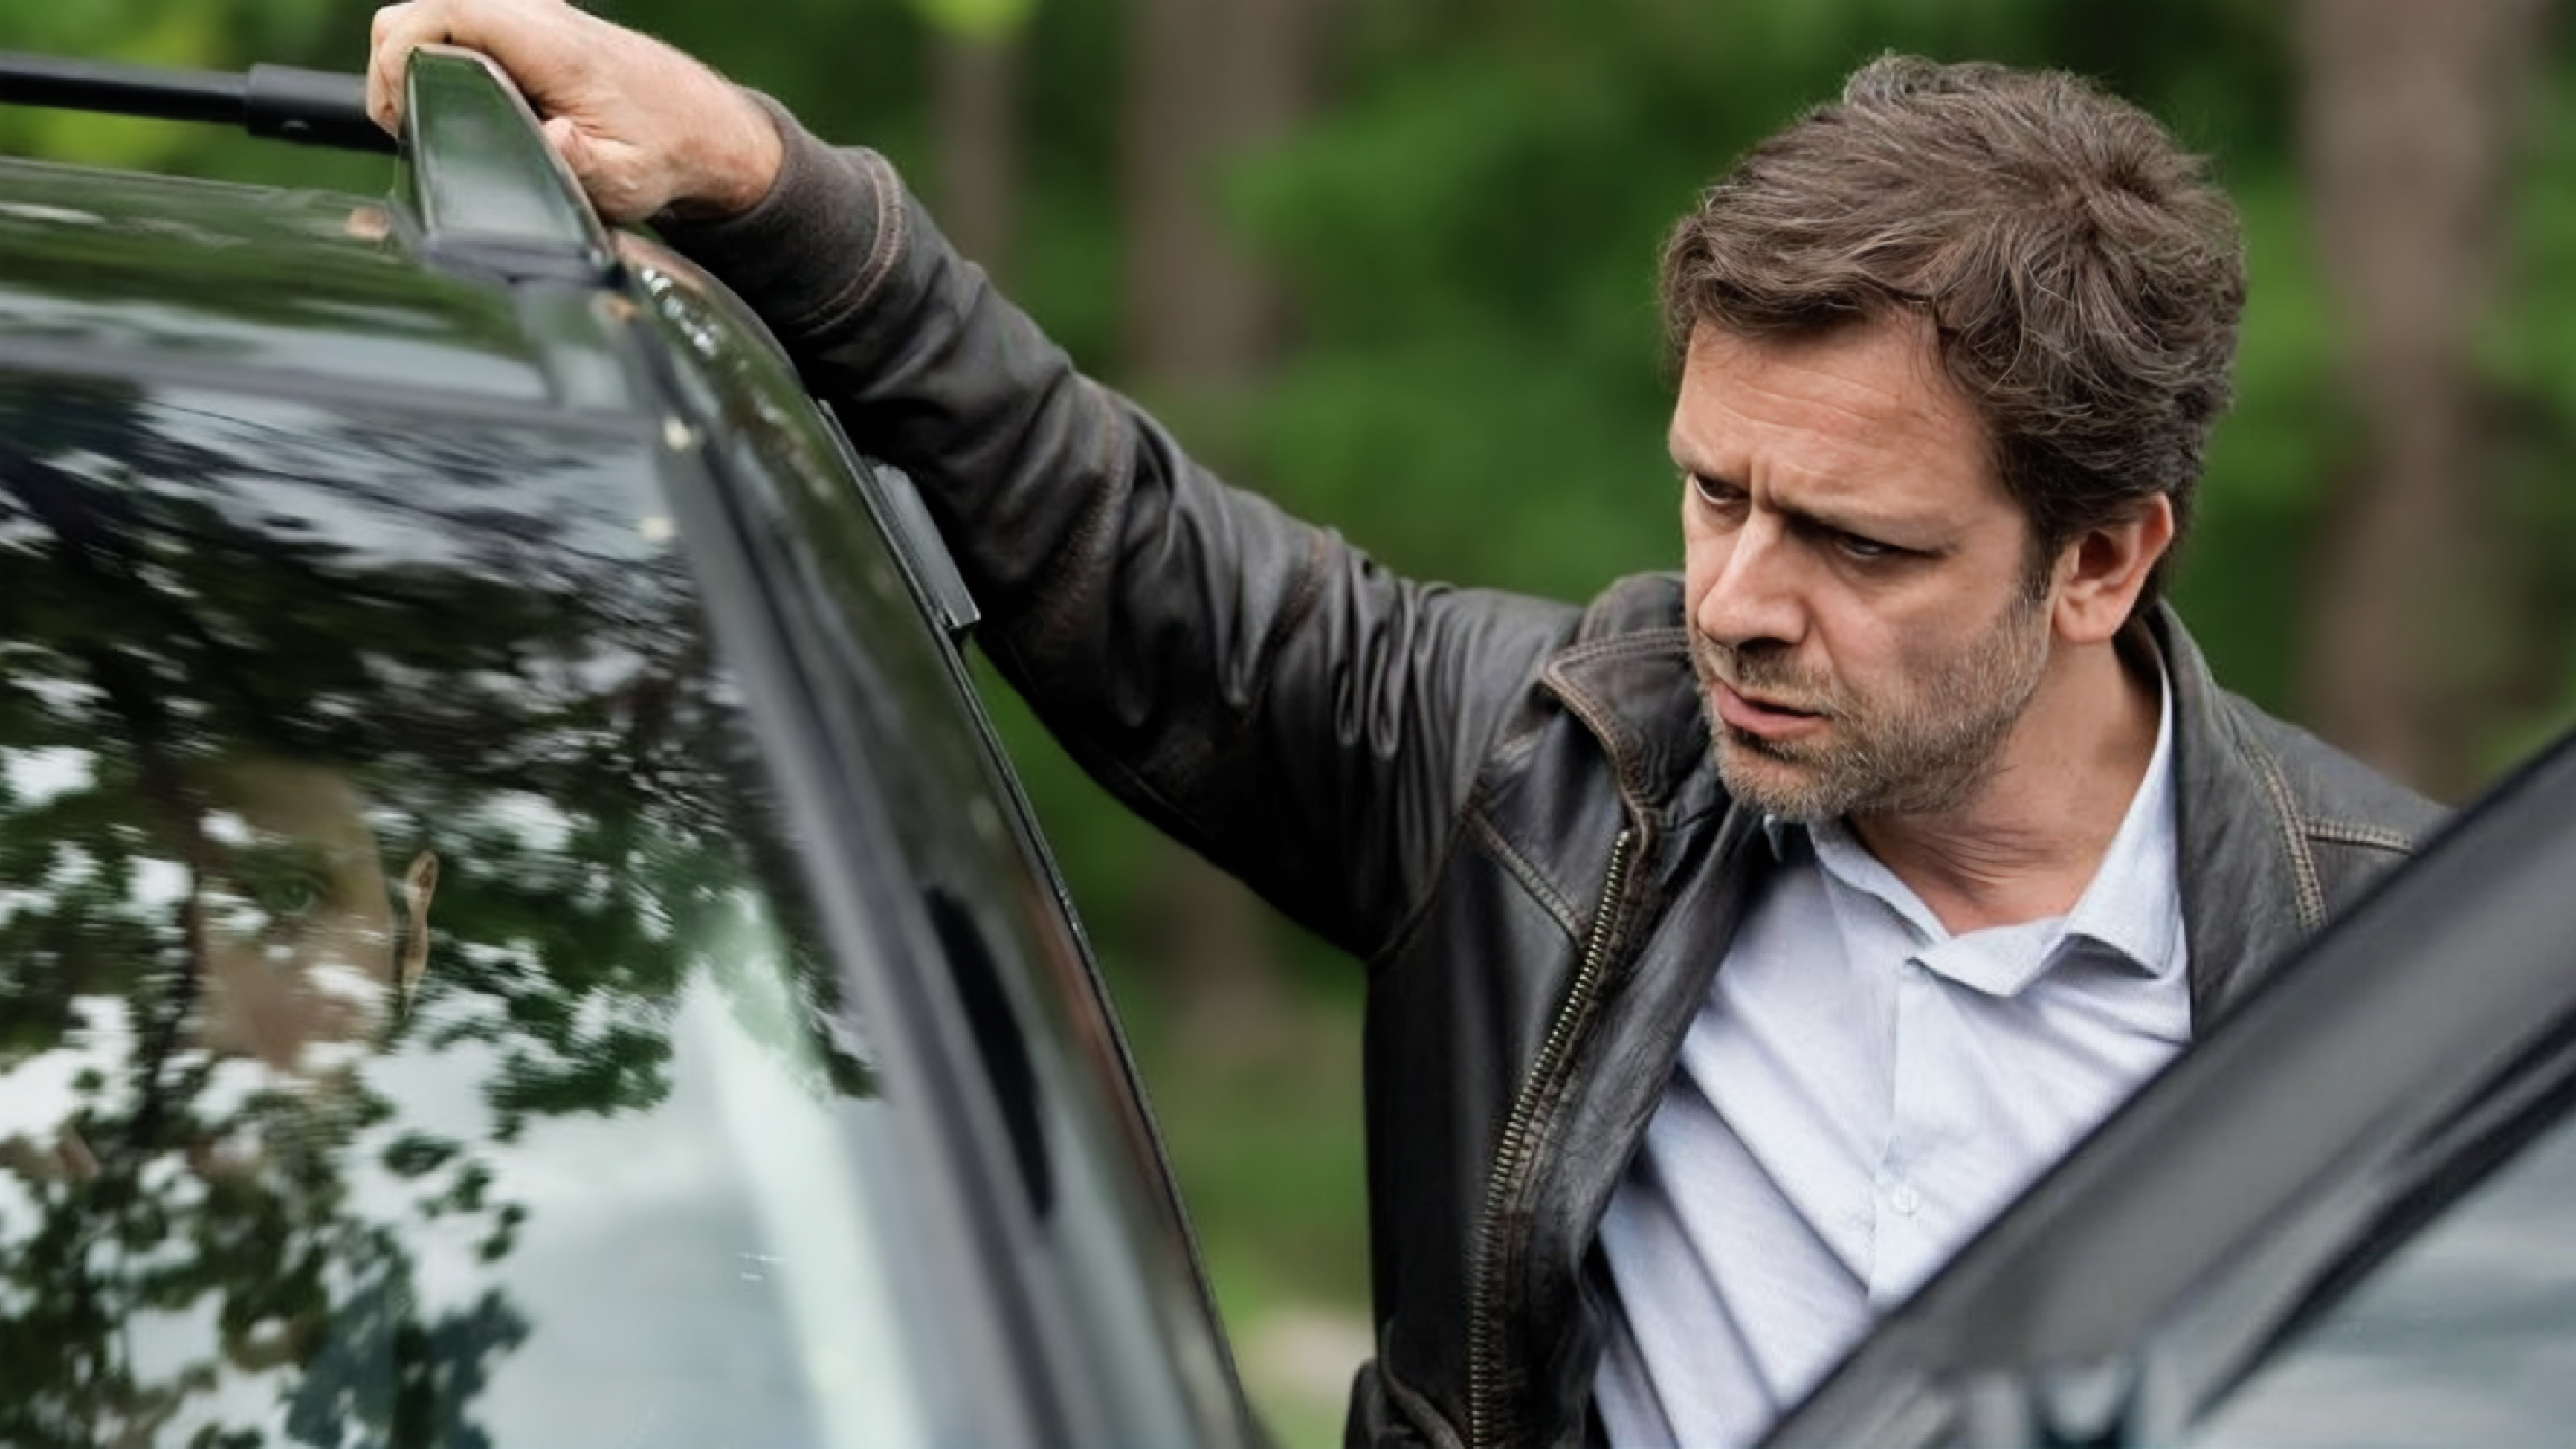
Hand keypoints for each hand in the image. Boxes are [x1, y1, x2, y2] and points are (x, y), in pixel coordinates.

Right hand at [366, 0, 782, 222]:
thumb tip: (551, 137)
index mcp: (552, 44)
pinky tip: (449, 104)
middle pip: (423, 8)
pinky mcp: (530, 25)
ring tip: (420, 119)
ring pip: (436, 13)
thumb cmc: (666, 153)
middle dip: (391, 64)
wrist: (707, 129)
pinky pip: (460, 25)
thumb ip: (583, 162)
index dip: (397, 56)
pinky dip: (438, 56)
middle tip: (402, 126)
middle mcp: (538, 15)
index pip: (445, 13)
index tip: (395, 112)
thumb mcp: (629, 178)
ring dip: (412, 61)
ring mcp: (532, 14)